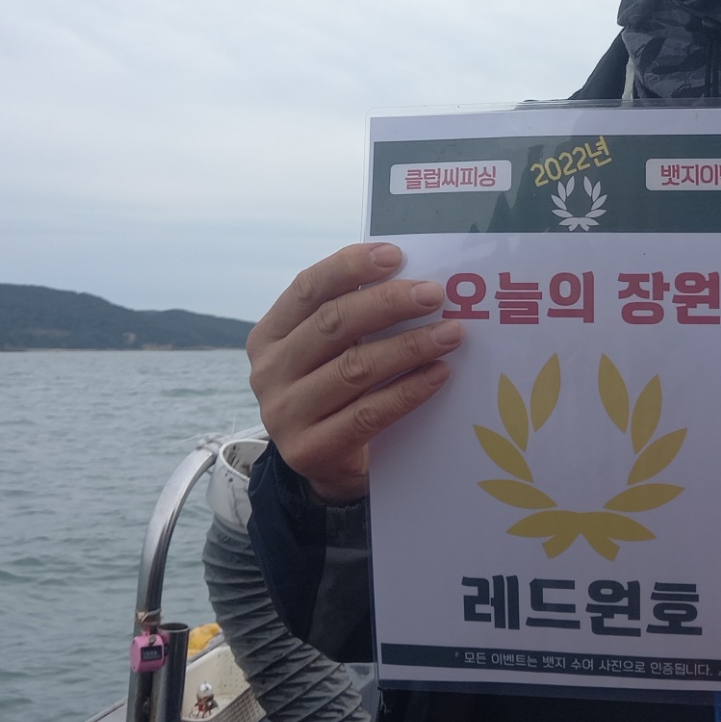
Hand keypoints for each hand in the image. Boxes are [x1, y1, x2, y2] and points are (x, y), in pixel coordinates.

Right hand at [247, 244, 463, 503]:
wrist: (325, 466)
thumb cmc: (337, 393)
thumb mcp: (330, 351)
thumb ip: (354, 316)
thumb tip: (413, 278)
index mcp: (270, 335)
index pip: (307, 288)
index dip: (350, 268)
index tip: (395, 255)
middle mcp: (269, 371)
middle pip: (332, 324)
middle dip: (389, 303)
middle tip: (434, 294)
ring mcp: (284, 413)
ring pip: (354, 368)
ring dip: (409, 346)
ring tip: (451, 333)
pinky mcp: (309, 449)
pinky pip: (368, 414)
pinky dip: (408, 390)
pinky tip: (438, 374)